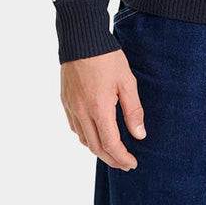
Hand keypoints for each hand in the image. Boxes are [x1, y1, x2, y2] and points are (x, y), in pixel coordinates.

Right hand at [60, 49, 146, 169]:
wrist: (81, 40)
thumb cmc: (107, 58)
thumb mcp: (127, 82)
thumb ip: (133, 110)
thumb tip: (139, 135)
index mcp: (99, 109)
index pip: (111, 145)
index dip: (122, 158)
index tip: (132, 163)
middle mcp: (82, 113)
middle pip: (96, 148)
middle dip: (112, 159)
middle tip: (125, 164)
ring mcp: (71, 108)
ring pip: (84, 140)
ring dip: (99, 150)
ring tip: (113, 152)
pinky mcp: (65, 102)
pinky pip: (75, 128)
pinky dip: (87, 137)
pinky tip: (96, 134)